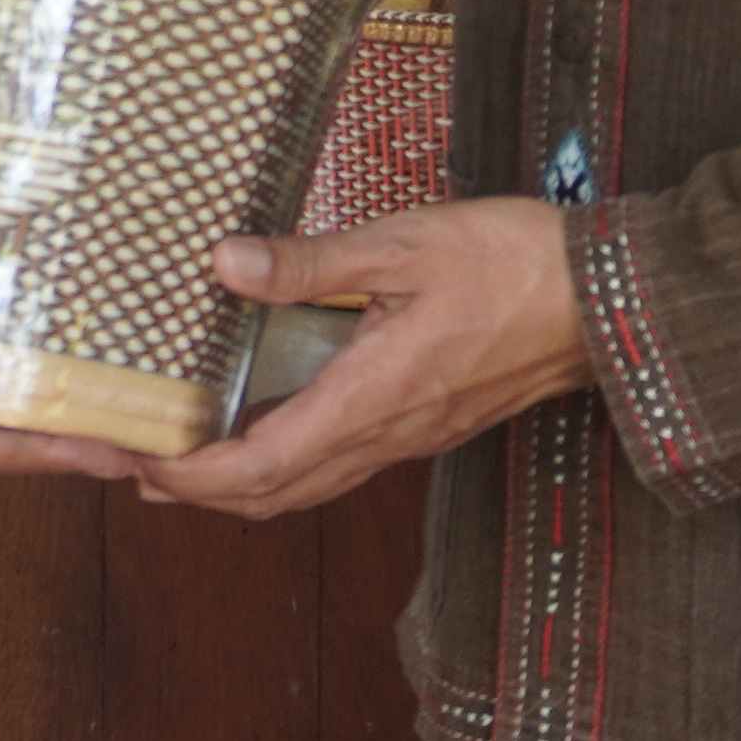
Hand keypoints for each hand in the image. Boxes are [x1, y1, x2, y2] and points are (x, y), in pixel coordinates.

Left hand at [146, 198, 582, 518]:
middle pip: (272, 496)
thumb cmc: (515, 264)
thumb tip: (223, 263)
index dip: (188, 478)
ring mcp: (409, 437)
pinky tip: (267, 424)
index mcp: (370, 399)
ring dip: (238, 485)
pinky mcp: (427, 424)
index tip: (131, 464)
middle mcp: (385, 436)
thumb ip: (311, 262)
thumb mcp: (405, 244)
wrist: (610, 304)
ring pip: (307, 487)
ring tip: (179, 458)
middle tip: (131, 470)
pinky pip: (340, 464)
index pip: (257, 469)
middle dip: (194, 492)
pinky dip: (285, 462)